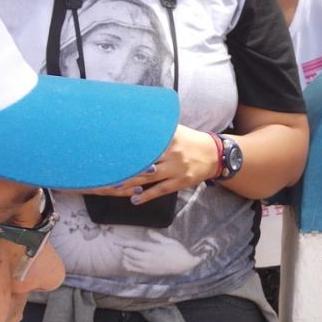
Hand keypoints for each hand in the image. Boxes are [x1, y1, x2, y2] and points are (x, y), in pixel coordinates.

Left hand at [83, 124, 219, 203]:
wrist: (215, 155)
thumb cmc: (190, 141)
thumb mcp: (176, 130)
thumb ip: (158, 129)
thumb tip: (134, 121)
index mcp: (169, 138)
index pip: (144, 142)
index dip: (128, 147)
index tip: (111, 149)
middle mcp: (172, 153)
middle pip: (144, 161)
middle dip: (126, 167)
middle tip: (107, 171)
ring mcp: (176, 169)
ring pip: (150, 177)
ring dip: (132, 183)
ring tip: (115, 186)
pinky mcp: (181, 181)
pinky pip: (161, 190)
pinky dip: (147, 196)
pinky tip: (135, 200)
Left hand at [116, 229, 201, 274]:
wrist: (185, 266)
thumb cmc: (179, 252)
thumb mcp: (170, 242)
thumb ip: (157, 237)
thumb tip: (149, 231)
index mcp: (154, 249)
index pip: (135, 245)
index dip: (123, 243)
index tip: (114, 241)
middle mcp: (150, 258)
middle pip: (130, 253)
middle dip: (125, 249)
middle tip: (125, 246)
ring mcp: (149, 266)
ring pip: (131, 262)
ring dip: (126, 257)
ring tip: (126, 253)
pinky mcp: (150, 272)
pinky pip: (135, 270)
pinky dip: (129, 266)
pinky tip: (127, 262)